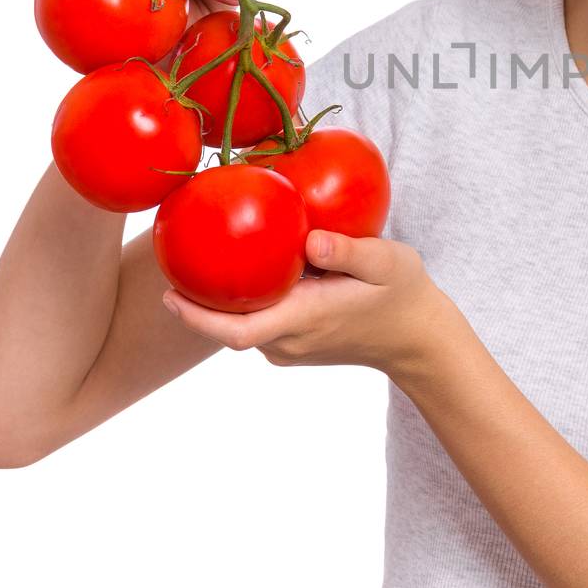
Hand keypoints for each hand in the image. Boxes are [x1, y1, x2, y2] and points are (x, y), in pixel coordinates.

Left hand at [161, 230, 454, 377]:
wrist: (417, 338)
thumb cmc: (403, 294)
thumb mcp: (387, 261)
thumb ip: (349, 250)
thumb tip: (311, 240)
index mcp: (306, 319)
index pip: (237, 330)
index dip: (198, 318)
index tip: (170, 294)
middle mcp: (290, 340)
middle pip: (229, 327)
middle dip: (196, 302)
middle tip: (172, 260)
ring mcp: (291, 346)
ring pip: (243, 324)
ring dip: (220, 301)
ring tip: (200, 259)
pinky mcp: (295, 344)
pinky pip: (258, 322)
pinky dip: (244, 301)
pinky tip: (240, 269)